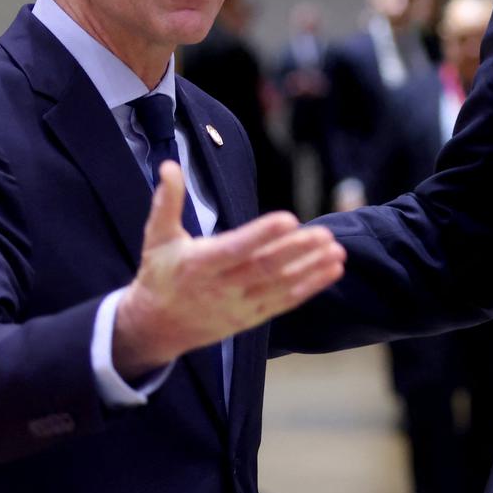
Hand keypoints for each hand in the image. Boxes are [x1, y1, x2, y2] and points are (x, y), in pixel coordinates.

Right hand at [112, 161, 345, 376]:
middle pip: (264, 268)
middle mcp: (221, 288)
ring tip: (336, 251)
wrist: (156, 327)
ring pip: (280, 287)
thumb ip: (167, 202)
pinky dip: (310, 287)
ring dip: (311, 269)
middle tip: (325, 234)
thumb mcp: (157, 237)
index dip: (261, 235)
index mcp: (198, 265)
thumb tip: (170, 165)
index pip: (234, 249)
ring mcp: (239, 306)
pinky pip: (285, 302)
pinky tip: (332, 270)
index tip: (288, 219)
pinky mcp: (252, 317)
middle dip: (297, 251)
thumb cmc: (160, 275)